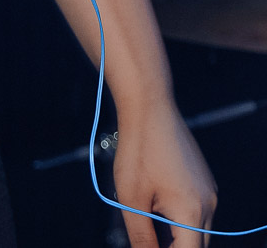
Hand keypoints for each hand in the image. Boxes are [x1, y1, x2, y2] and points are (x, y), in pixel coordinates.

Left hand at [112, 99, 216, 246]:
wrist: (149, 107)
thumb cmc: (139, 148)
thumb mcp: (132, 199)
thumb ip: (141, 237)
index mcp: (193, 211)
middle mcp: (209, 203)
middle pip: (197, 246)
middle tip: (148, 239)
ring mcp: (209, 190)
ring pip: (198, 230)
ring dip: (177, 236)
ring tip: (149, 222)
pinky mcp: (204, 180)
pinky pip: (198, 211)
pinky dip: (181, 219)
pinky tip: (157, 207)